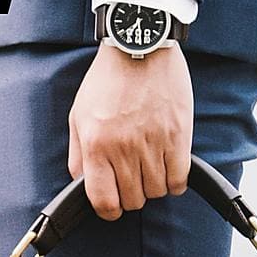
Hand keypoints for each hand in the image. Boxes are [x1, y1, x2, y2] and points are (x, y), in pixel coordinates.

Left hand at [68, 42, 192, 219]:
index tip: (113, 206)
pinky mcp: (178, 136)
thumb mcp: (78, 116)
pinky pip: (178, 180)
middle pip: (132, 200)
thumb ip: (77, 155)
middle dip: (131, 196)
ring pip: (156, 192)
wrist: (140, 45)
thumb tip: (82, 185)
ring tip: (150, 169)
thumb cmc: (107, 80)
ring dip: (153, 187)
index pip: (103, 201)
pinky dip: (174, 183)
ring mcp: (152, 144)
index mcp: (95, 145)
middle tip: (132, 180)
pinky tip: (169, 170)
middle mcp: (123, 149)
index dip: (109, 211)